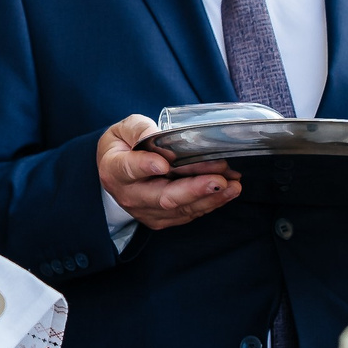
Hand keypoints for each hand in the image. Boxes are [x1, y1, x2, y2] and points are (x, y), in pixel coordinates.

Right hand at [97, 115, 241, 230]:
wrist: (118, 171)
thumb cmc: (124, 145)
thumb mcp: (124, 129)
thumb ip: (140, 129)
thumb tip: (157, 135)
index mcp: (114, 169)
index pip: (129, 169)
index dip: (146, 167)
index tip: (164, 164)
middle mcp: (129, 195)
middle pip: (163, 197)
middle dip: (194, 189)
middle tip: (219, 179)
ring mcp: (146, 211)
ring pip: (180, 209)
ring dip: (209, 197)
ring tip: (233, 185)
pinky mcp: (162, 219)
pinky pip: (188, 214)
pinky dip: (210, 203)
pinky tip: (228, 191)